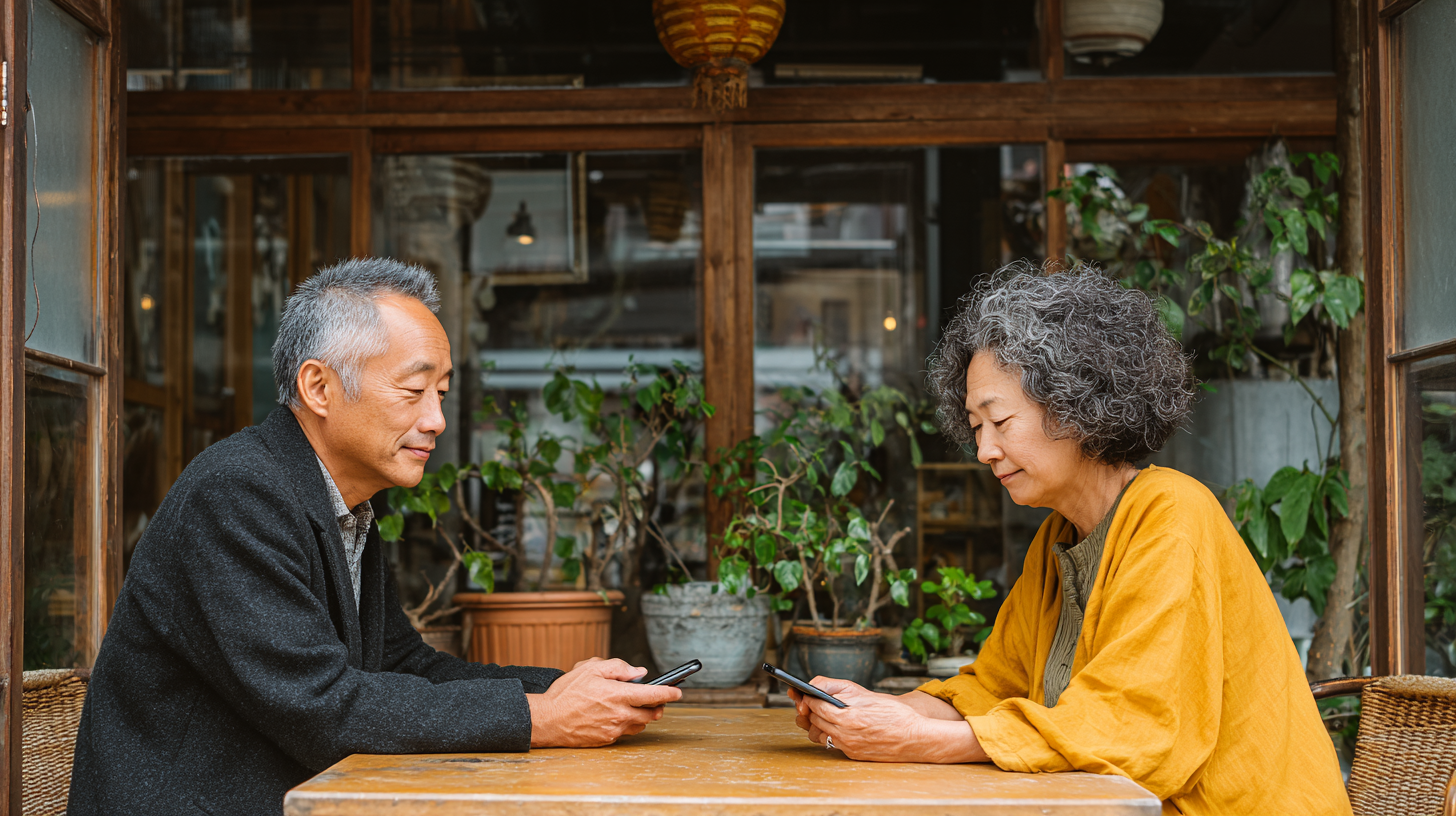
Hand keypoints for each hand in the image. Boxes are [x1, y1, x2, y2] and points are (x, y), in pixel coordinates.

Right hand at [527, 658, 681, 747]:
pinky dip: (626, 723)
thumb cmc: (566, 693)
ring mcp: (613, 729)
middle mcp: (619, 714)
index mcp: (618, 695)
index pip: (653, 695)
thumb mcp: (590, 668)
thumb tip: (639, 673)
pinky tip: (618, 715)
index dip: (670, 693)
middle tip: (657, 700)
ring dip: (642, 716)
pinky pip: (624, 732)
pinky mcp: (606, 740)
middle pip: (650, 713)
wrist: (547, 720)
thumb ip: (618, 667)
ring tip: (636, 706)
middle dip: (658, 706)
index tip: (678, 691)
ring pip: (639, 725)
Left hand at [794, 676, 988, 763]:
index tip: (804, 693)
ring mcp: (848, 747)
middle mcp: (845, 735)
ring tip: (824, 714)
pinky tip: (838, 725)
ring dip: (818, 724)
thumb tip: (814, 686)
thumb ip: (838, 688)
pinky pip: (833, 744)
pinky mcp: (853, 755)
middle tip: (810, 702)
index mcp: (848, 717)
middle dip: (810, 711)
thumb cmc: (895, 713)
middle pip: (814, 722)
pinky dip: (831, 734)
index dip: (808, 698)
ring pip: (819, 736)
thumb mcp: (865, 693)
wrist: (916, 738)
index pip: (815, 707)